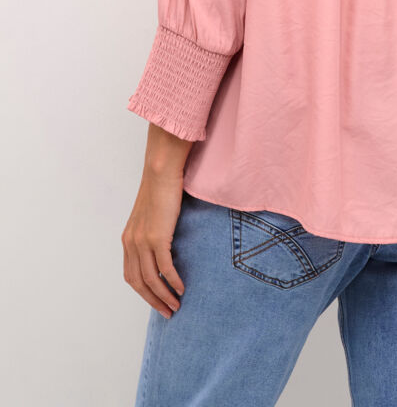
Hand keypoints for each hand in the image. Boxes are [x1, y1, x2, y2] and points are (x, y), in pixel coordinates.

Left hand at [122, 168, 185, 317]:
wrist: (161, 172)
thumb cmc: (160, 190)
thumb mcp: (151, 216)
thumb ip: (152, 233)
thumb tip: (165, 248)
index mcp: (128, 240)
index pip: (132, 276)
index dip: (144, 293)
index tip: (157, 302)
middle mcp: (131, 243)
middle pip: (139, 283)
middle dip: (153, 301)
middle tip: (168, 313)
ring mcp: (143, 241)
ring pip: (151, 279)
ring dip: (163, 296)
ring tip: (176, 305)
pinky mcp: (157, 237)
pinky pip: (165, 267)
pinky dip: (173, 281)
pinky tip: (181, 288)